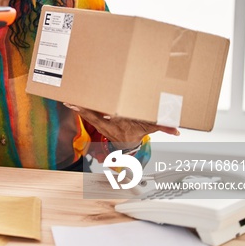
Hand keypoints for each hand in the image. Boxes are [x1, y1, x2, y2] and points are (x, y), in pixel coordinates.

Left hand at [63, 102, 179, 146]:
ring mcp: (100, 124)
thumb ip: (163, 126)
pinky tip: (70, 102)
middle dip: (83, 109)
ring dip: (77, 108)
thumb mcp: (149, 128)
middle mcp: (107, 125)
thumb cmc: (136, 132)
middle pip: (94, 116)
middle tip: (72, 101)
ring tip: (67, 100)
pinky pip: (86, 114)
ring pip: (87, 115)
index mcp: (119, 125)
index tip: (99, 112)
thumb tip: (177, 130)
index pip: (111, 120)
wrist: (126, 145)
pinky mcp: (96, 121)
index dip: (104, 116)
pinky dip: (78, 108)